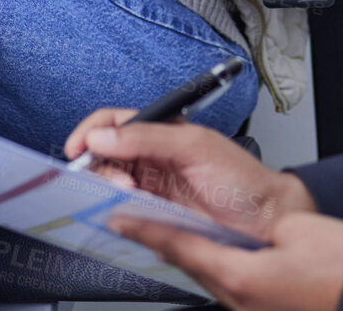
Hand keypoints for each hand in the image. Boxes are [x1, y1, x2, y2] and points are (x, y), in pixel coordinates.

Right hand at [62, 112, 314, 238]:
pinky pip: (122, 212)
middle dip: (99, 165)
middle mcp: (152, 157)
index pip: (113, 122)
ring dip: (109, 189)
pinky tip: (129, 214)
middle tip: (116, 180)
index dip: (90, 132)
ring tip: (129, 195)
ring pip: (109, 184)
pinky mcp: (154, 216)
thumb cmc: (240, 178)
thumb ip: (147, 138)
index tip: (77, 149)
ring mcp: (152, 187)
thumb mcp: (194, 146)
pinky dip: (117, 212)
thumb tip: (102, 136)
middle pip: (104, 154)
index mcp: (160, 130)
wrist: (265, 220)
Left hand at [110, 210, 342, 310]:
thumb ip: (262, 228)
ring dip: (186, 251)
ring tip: (166, 231)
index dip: (146, 228)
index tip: (118, 217)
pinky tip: (216, 254)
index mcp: (241, 276)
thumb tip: (245, 221)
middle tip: (133, 219)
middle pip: (187, 262)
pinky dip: (212, 262)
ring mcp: (249, 307)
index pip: (180, 246)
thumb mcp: (300, 233)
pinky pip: (226, 282)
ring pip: (206, 273)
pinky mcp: (262, 308)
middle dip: (160, 238)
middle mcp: (239, 298)